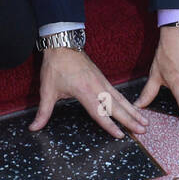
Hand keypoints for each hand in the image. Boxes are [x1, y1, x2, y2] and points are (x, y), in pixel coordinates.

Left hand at [33, 47, 147, 138]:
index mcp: (84, 91)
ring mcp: (102, 82)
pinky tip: (134, 108)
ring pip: (121, 100)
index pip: (99, 112)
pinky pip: (118, 93)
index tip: (120, 135)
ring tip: (145, 122)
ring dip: (134, 111)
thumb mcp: (47, 90)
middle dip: (130, 120)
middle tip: (143, 131)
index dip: (110, 126)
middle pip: (117, 107)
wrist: (63, 43)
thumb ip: (43, 112)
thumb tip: (33, 128)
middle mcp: (97, 87)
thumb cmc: (55, 66)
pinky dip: (128, 102)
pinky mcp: (103, 78)